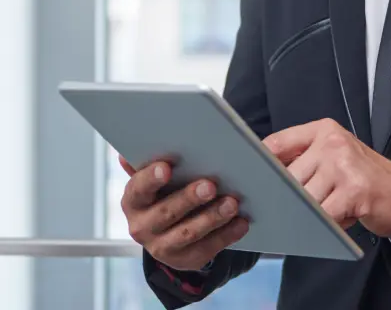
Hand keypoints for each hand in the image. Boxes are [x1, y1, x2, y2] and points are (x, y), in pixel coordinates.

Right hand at [119, 155, 248, 270]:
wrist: (168, 230)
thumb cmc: (165, 191)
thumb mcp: (156, 178)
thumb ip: (148, 163)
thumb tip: (126, 154)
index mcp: (134, 201)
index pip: (138, 189)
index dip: (151, 179)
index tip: (167, 167)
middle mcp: (143, 227)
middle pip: (166, 213)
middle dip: (189, 198)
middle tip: (211, 185)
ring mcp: (163, 247)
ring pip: (188, 233)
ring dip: (212, 217)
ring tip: (232, 203)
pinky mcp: (185, 259)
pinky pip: (207, 249)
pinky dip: (226, 235)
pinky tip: (241, 222)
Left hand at [263, 119, 390, 238]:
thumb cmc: (363, 178)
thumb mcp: (334, 157)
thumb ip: (303, 159)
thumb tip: (261, 177)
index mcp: (324, 130)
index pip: (278, 143)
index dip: (259, 164)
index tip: (247, 181)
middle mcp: (332, 142)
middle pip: (288, 177)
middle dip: (286, 199)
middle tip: (287, 211)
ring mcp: (343, 164)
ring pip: (304, 199)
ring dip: (310, 214)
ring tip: (328, 211)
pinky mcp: (354, 190)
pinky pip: (323, 215)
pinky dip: (324, 225)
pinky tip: (338, 220)